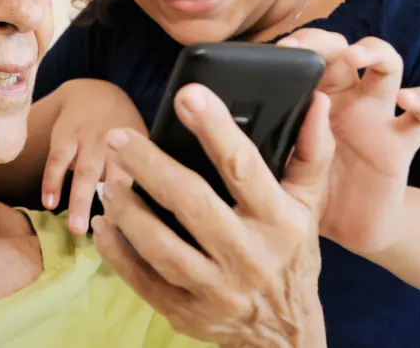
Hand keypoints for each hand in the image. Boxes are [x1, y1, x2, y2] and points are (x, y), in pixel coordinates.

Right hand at [42, 78, 146, 233]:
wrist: (95, 91)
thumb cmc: (124, 130)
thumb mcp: (143, 143)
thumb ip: (149, 173)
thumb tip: (158, 220)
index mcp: (141, 147)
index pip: (146, 176)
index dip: (145, 200)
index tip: (144, 231)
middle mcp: (117, 142)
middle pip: (117, 174)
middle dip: (115, 204)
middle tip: (113, 234)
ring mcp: (89, 138)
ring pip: (85, 171)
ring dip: (80, 200)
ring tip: (76, 229)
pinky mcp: (64, 136)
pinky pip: (56, 161)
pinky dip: (51, 182)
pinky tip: (49, 203)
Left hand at [93, 84, 332, 347]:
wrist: (286, 334)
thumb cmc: (292, 254)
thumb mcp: (308, 206)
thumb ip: (311, 153)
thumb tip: (315, 103)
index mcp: (278, 222)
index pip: (243, 167)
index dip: (215, 129)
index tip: (188, 95)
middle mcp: (248, 257)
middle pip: (190, 204)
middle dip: (149, 166)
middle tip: (118, 137)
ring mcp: (216, 290)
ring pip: (160, 246)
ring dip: (127, 210)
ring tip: (108, 180)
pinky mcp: (187, 313)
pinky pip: (143, 279)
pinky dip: (117, 250)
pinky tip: (104, 223)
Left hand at [277, 30, 419, 255]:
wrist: (351, 230)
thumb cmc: (310, 192)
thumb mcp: (282, 167)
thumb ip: (266, 145)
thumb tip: (229, 130)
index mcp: (313, 100)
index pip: (307, 56)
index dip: (293, 48)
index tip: (276, 52)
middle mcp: (347, 100)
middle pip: (343, 49)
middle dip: (325, 41)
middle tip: (303, 49)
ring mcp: (377, 117)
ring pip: (387, 65)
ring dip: (374, 52)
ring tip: (355, 56)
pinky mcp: (402, 143)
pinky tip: (407, 98)